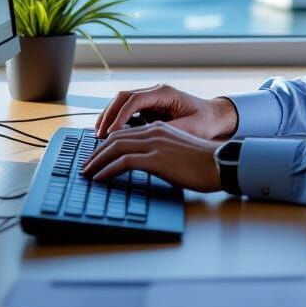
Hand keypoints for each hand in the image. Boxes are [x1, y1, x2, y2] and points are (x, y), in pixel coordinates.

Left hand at [82, 121, 221, 192]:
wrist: (220, 163)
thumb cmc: (204, 162)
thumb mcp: (178, 152)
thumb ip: (162, 153)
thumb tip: (149, 165)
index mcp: (159, 128)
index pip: (125, 133)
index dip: (107, 144)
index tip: (97, 156)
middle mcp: (154, 131)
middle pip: (115, 138)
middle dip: (96, 153)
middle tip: (85, 166)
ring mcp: (154, 144)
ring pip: (115, 148)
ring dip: (97, 161)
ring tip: (87, 173)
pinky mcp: (156, 159)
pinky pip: (123, 162)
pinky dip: (107, 170)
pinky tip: (100, 179)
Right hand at [94, 83, 237, 140]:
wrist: (216, 117)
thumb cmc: (206, 123)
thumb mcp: (190, 129)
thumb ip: (168, 131)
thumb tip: (145, 139)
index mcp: (165, 93)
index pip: (134, 100)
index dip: (120, 116)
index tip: (111, 133)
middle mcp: (155, 91)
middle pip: (123, 97)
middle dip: (109, 115)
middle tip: (99, 136)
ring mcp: (151, 97)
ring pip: (122, 101)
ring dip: (109, 116)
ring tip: (99, 135)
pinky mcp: (149, 106)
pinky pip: (127, 109)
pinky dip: (116, 119)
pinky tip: (108, 133)